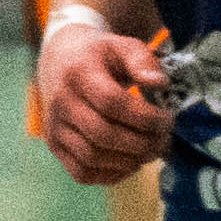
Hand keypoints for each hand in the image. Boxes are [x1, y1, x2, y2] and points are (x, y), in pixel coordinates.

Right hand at [34, 23, 173, 181]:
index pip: (111, 102)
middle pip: (103, 135)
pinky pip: (82, 173)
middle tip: (164, 140)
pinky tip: (131, 162)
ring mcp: (54, 127)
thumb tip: (160, 83)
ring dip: (129, 161)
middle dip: (141, 143)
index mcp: (78, 72)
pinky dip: (111, 175)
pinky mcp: (54, 146)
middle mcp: (60, 102)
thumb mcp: (122, 45)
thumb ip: (143, 60)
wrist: (60, 60)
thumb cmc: (99, 55)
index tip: (167, 119)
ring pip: (92, 158)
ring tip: (152, 151)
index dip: (144, 117)